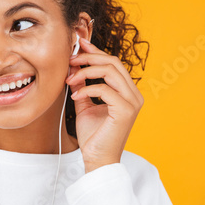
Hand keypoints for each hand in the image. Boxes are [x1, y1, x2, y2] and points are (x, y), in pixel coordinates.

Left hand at [65, 38, 143, 172]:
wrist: (97, 159)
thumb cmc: (93, 136)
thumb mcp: (85, 105)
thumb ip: (82, 86)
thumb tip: (74, 68)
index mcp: (127, 91)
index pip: (113, 63)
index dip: (96, 51)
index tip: (79, 44)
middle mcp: (134, 94)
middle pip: (113, 62)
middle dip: (89, 57)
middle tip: (70, 60)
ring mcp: (132, 102)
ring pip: (110, 71)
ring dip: (86, 71)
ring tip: (69, 79)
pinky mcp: (126, 110)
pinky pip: (105, 89)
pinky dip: (87, 89)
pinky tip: (75, 97)